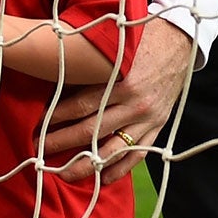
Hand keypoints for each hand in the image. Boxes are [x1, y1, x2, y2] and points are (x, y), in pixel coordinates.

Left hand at [43, 18, 194, 183]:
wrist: (180, 40)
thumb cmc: (142, 39)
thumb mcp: (116, 47)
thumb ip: (91, 67)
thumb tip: (56, 81)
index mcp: (122, 79)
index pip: (81, 104)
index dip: (55, 117)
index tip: (36, 125)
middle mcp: (135, 102)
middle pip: (91, 130)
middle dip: (62, 142)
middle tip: (38, 151)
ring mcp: (148, 118)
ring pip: (113, 149)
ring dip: (87, 164)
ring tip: (65, 174)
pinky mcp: (158, 126)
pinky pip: (138, 155)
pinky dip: (120, 169)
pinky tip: (102, 179)